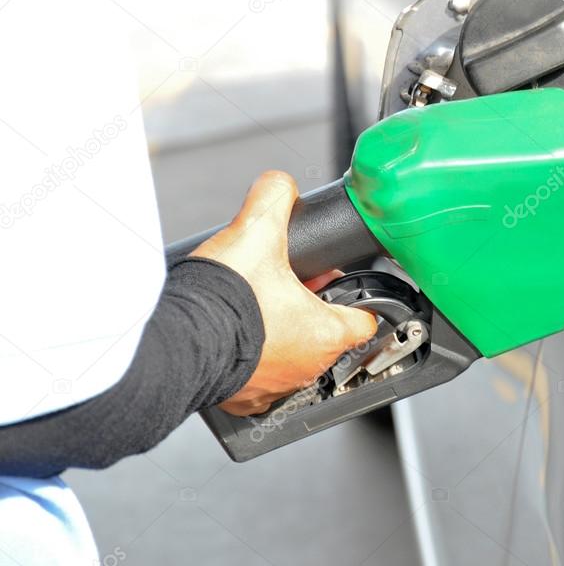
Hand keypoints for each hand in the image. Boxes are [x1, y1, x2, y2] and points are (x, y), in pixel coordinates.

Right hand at [191, 171, 376, 415]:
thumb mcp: (257, 228)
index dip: (354, 297)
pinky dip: (250, 357)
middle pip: (325, 334)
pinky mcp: (242, 400)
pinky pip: (257, 379)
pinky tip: (234, 333)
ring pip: (291, 357)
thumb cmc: (224, 298)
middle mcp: (305, 368)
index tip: (337, 284)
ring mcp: (273, 389)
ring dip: (281, 333)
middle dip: (311, 308)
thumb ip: (275, 196)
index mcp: (324, 334)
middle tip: (289, 284)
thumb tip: (279, 185)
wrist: (175, 340)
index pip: (364, 320)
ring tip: (259, 305)